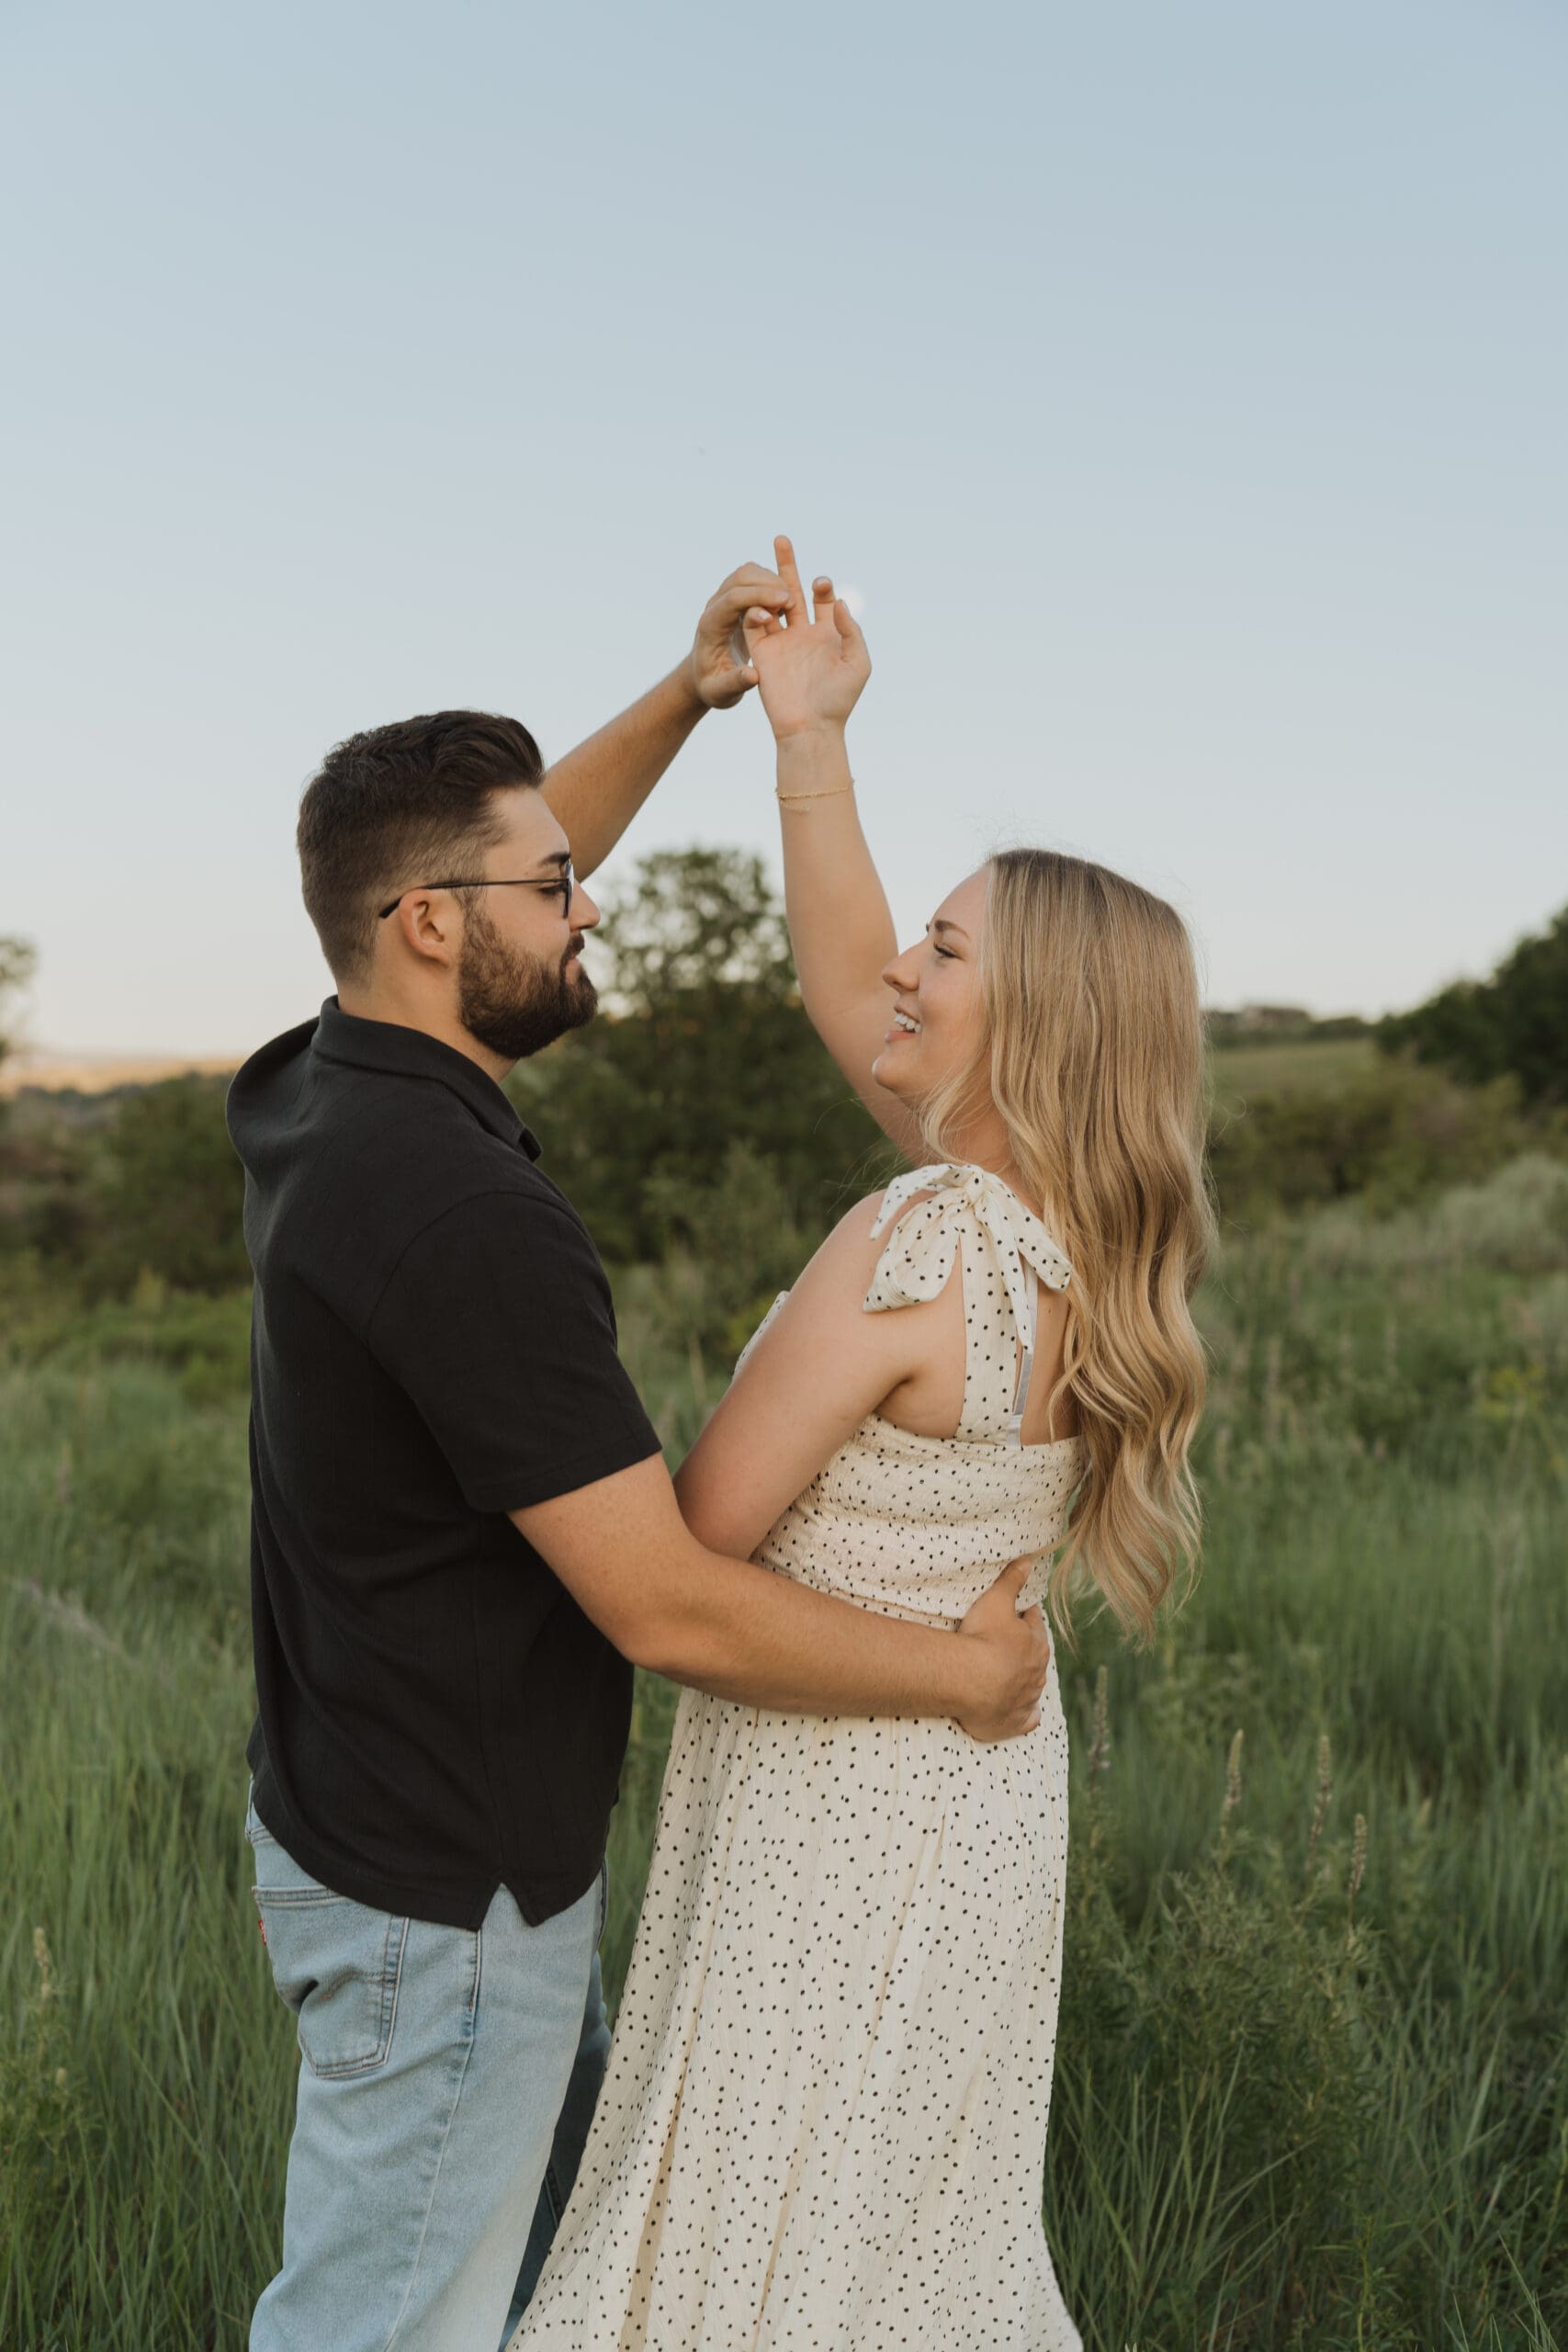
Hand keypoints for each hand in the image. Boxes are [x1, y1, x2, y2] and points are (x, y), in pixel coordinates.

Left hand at [687, 561, 795, 710]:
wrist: (704, 675)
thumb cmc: (714, 686)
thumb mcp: (721, 693)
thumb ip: (734, 684)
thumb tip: (752, 675)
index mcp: (711, 626)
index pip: (733, 599)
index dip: (759, 597)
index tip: (784, 605)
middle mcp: (715, 606)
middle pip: (741, 577)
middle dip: (769, 584)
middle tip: (793, 601)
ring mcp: (725, 598)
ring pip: (749, 572)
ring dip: (772, 580)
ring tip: (791, 603)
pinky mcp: (736, 597)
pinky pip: (755, 578)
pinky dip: (772, 584)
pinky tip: (786, 605)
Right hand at [741, 534, 871, 742]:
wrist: (810, 728)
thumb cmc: (839, 700)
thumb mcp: (858, 664)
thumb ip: (852, 631)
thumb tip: (841, 602)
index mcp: (828, 634)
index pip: (823, 598)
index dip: (822, 586)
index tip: (821, 584)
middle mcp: (803, 634)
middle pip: (793, 591)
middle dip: (787, 566)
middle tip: (780, 539)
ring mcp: (781, 642)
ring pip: (771, 603)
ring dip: (767, 585)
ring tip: (764, 570)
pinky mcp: (762, 653)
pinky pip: (754, 624)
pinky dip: (755, 610)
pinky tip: (761, 604)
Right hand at [952, 1558, 1050, 1742]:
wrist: (971, 1682)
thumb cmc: (983, 1638)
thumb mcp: (996, 1600)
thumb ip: (1012, 1580)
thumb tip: (1029, 1559)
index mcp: (1036, 1641)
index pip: (1033, 1623)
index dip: (1023, 1616)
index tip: (1017, 1612)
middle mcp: (1037, 1671)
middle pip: (1035, 1656)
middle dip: (1026, 1650)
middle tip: (1010, 1645)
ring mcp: (1027, 1698)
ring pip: (1032, 1686)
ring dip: (1024, 1680)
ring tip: (1010, 1675)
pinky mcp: (1014, 1721)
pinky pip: (1026, 1719)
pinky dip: (1026, 1716)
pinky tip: (1025, 1714)